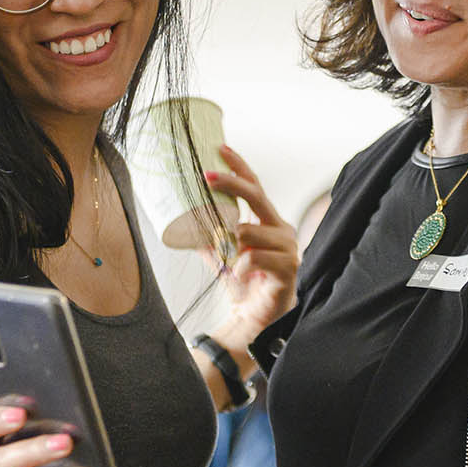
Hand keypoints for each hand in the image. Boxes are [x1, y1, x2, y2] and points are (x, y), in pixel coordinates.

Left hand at [204, 145, 299, 341]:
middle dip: (231, 183)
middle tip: (205, 176)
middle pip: (257, 196)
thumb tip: (179, 216)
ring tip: (232, 260)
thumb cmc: (243, 283)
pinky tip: (240, 275)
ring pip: (251, 230)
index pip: (255, 187)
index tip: (221, 148)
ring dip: (232, 244)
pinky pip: (256, 257)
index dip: (240, 167)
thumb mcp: (220, 254)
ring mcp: (288, 247)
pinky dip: (241, 266)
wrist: (254, 318)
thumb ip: (207, 234)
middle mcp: (282, 229)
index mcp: (268, 222)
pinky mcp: (288, 267)